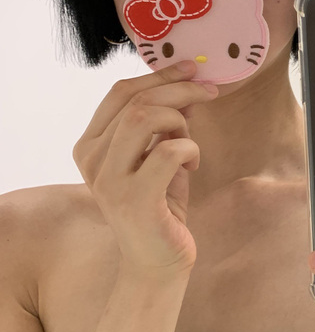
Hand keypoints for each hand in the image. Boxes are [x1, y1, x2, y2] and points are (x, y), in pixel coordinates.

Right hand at [73, 60, 218, 275]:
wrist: (157, 262)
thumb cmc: (160, 207)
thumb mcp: (160, 156)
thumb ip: (165, 123)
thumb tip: (187, 85)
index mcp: (90, 144)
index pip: (120, 92)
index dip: (159, 76)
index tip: (190, 69)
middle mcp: (91, 159)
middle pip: (136, 100)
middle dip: (179, 89)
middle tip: (208, 92)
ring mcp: (109, 180)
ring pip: (146, 118)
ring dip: (181, 121)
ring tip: (190, 144)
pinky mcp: (134, 199)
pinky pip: (168, 150)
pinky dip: (189, 149)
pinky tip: (192, 165)